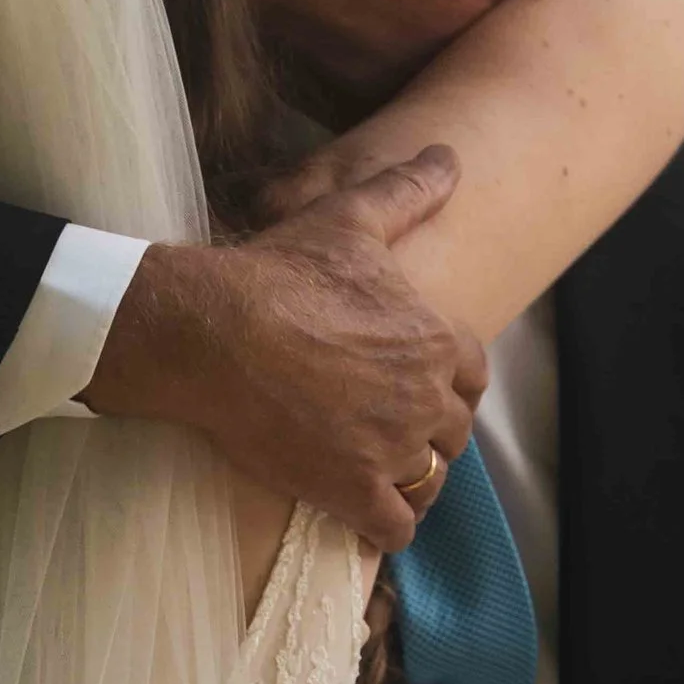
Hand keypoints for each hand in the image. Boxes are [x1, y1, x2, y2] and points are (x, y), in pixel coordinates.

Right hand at [85, 145, 486, 550]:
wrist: (212, 330)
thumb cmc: (280, 271)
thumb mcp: (350, 220)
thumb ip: (408, 192)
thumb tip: (449, 157)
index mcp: (433, 340)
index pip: (471, 374)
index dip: (447, 379)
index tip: (418, 382)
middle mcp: (422, 399)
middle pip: (452, 430)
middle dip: (427, 429)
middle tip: (389, 426)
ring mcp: (389, 449)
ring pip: (428, 480)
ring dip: (410, 477)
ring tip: (379, 469)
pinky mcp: (350, 490)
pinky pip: (394, 527)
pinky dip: (386, 525)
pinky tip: (364, 513)